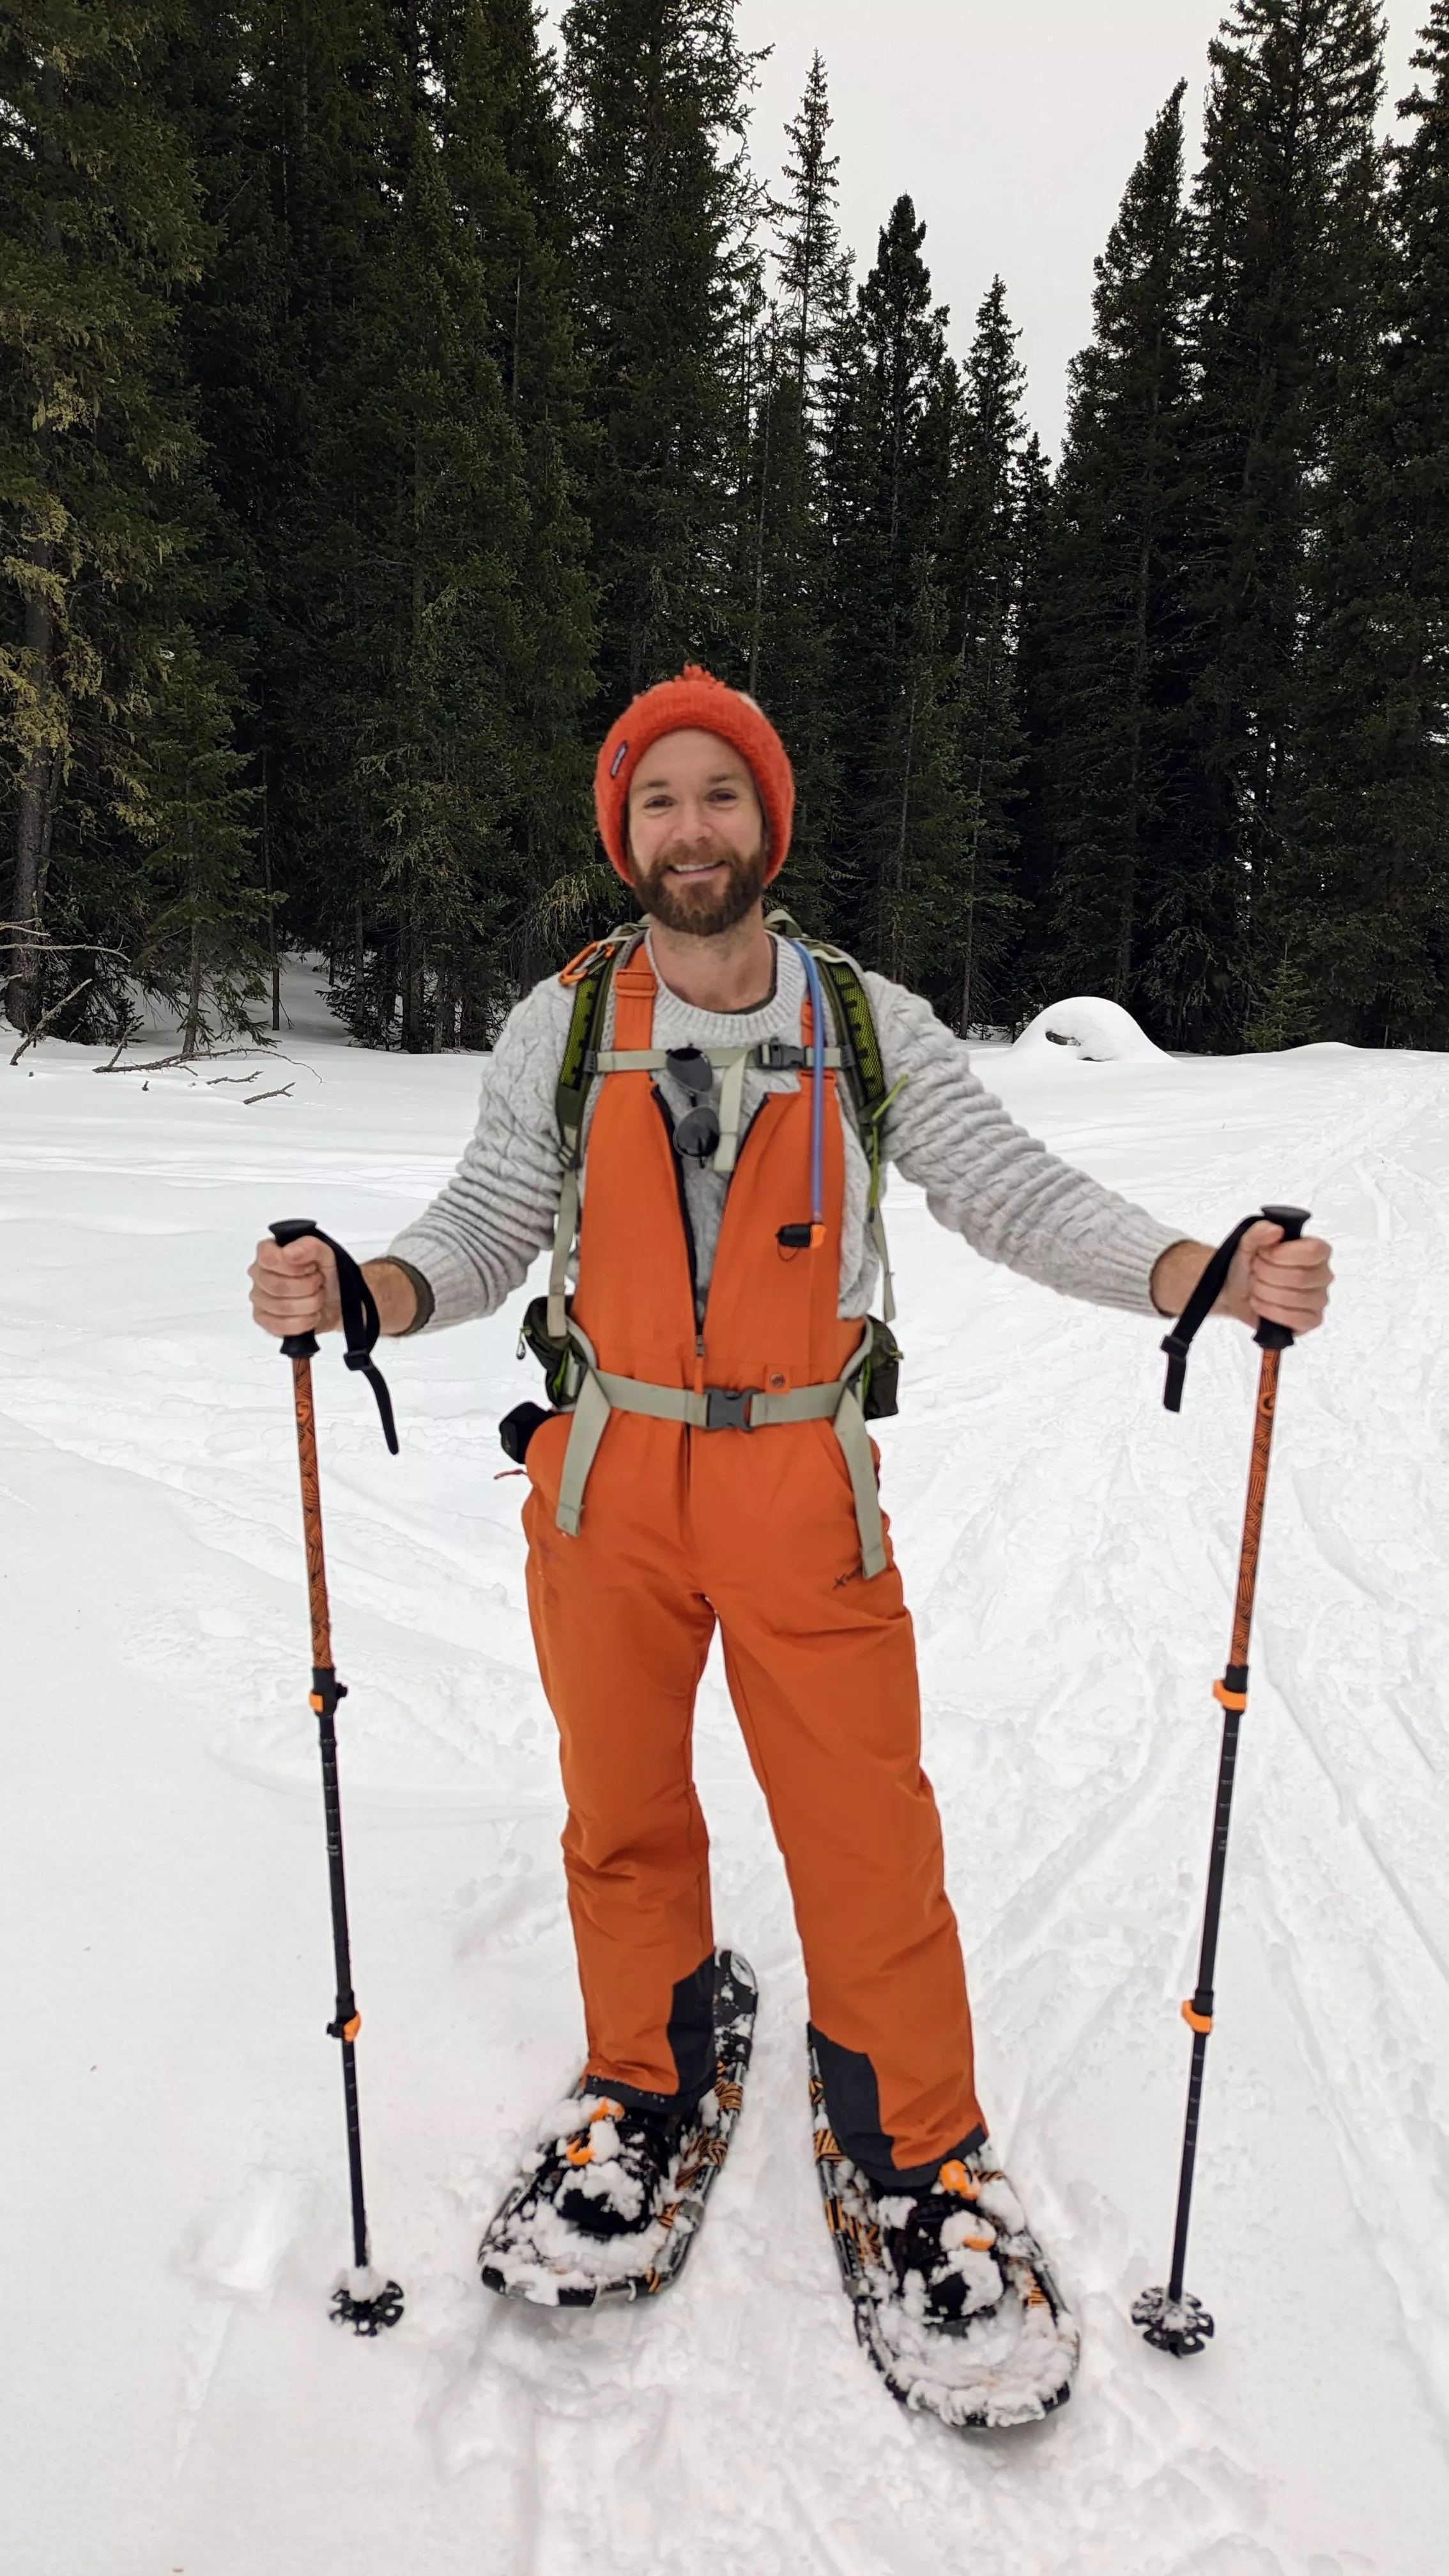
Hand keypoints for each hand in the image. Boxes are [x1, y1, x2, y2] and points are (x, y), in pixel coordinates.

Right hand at [249, 1234, 340, 1338]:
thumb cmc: (326, 1276)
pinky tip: (312, 1315)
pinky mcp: (264, 1320)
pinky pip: (279, 1326)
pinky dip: (303, 1322)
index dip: (294, 1266)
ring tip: (317, 1298)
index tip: (311, 1267)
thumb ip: (310, 1247)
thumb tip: (289, 1252)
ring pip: (281, 1307)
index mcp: (269, 1252)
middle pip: (276, 1285)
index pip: (268, 1257)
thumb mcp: (327, 1255)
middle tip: (319, 1283)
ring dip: (309, 1304)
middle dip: (307, 1287)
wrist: (335, 1302)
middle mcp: (259, 1274)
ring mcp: (259, 1298)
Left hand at [1152, 1224, 1332, 1336]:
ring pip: (1296, 1299)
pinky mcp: (1312, 1320)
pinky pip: (1297, 1320)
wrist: (1235, 1290)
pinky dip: (1271, 1312)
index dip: (1282, 1254)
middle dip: (1267, 1275)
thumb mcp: (1248, 1242)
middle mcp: (1323, 1274)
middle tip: (1254, 1272)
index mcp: (1317, 1250)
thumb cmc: (1249, 1263)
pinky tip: (1260, 1304)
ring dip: (1265, 1292)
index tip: (1262, 1254)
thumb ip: (1259, 1231)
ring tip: (1255, 1287)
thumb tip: (1276, 1230)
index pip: (1312, 1252)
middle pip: (1300, 1277)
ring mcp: (1320, 1299)